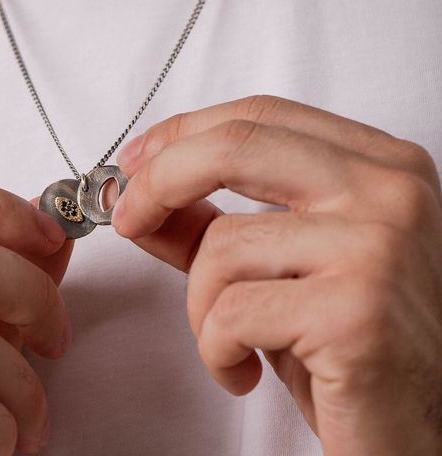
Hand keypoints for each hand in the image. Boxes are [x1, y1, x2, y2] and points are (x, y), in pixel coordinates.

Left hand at [112, 96, 441, 455]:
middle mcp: (388, 192)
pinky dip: (216, 350)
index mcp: (378, 165)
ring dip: (199, 305)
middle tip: (127, 217)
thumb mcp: (278, 266)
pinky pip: (231, 312)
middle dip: (160, 181)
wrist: (416, 431)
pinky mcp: (355, 313)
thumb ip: (209, 222)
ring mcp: (377, 246)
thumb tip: (134, 193)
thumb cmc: (347, 344)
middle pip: (236, 147)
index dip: (184, 133)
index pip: (260, 116)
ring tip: (227, 340)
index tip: (137, 161)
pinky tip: (244, 369)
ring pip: (223, 245)